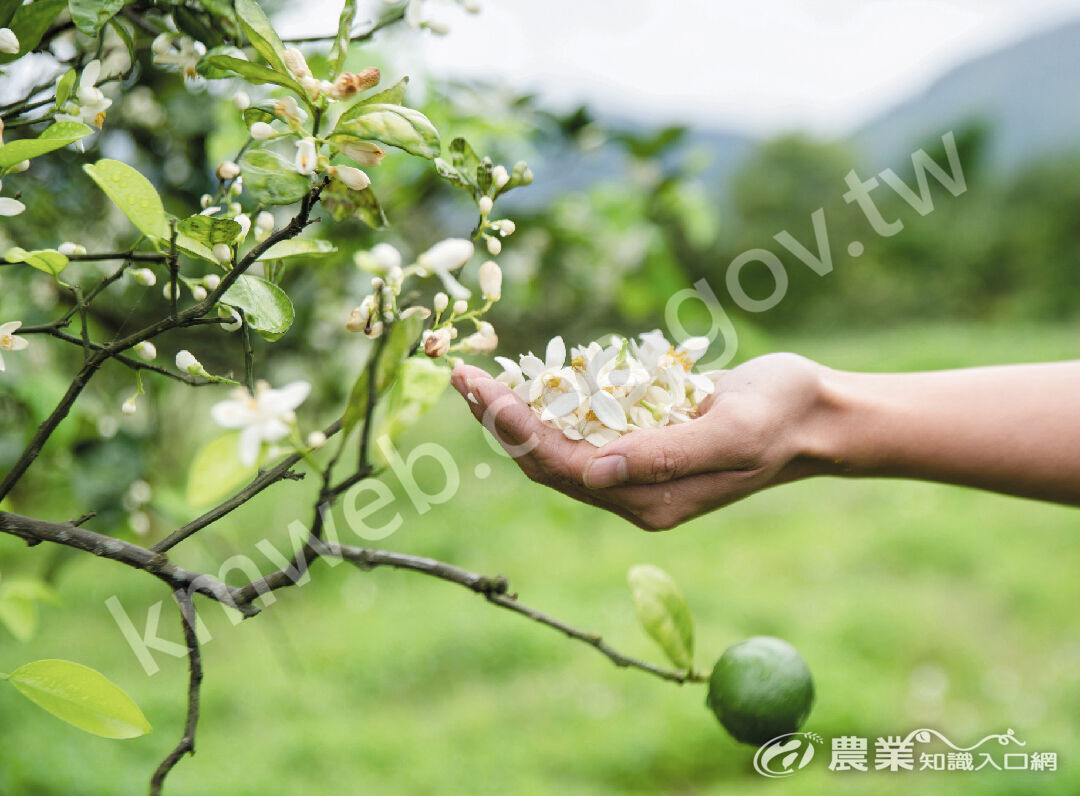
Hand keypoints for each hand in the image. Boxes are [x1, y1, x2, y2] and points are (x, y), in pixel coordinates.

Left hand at [450, 353, 828, 529]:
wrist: (815, 415)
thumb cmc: (781, 417)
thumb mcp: (732, 432)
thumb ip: (665, 456)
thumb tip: (593, 473)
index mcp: (649, 500)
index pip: (561, 467)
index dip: (515, 429)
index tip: (480, 387)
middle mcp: (634, 493)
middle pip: (545, 462)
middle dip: (499, 420)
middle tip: (458, 375)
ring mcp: (636, 472)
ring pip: (556, 447)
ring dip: (515, 414)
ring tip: (475, 379)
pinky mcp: (641, 447)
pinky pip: (581, 431)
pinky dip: (548, 406)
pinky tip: (525, 380)